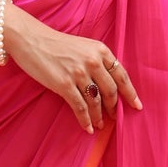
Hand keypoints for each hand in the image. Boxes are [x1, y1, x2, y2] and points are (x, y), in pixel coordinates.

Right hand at [4, 4, 141, 132]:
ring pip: (95, 101)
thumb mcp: (83, 46)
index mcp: (100, 50)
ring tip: (99, 125)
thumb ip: (96, 61)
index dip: (130, 93)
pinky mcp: (64, 84)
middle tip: (113, 117)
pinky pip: (80, 107)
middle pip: (110, 91)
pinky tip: (88, 127)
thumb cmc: (55, 44)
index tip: (136, 106)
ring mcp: (78, 73)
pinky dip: (85, 120)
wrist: (31, 39)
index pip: (121, 75)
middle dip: (113, 107)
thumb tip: (107, 85)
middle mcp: (92, 61)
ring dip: (99, 116)